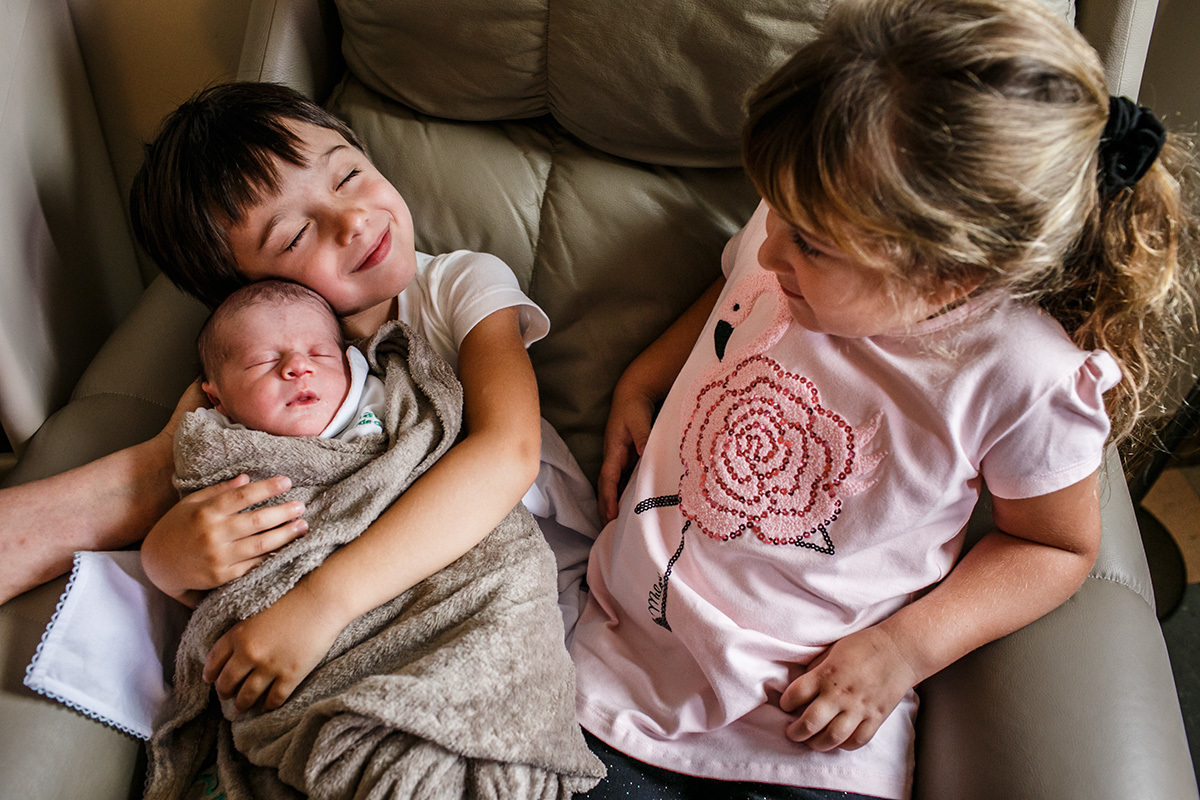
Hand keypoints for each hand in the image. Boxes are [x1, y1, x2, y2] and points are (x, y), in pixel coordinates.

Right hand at [141, 474, 307, 605]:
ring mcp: (218, 557)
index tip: (287, 481)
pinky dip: (272, 556)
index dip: (267, 488)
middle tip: (302, 506)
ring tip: (302, 526)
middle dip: (283, 513)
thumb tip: (247, 478)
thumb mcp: (191, 504)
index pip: (242, 496)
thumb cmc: (176, 527)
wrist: (157, 564)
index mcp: (206, 512)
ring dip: (285, 535)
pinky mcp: (222, 576)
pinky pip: (253, 565)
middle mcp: (213, 534)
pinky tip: (287, 548)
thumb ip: (219, 491)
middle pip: (257, 521)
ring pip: (260, 545)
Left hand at [203, 581, 344, 712]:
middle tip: (226, 696)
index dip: (211, 673)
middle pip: (227, 682)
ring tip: (242, 707)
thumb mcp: (258, 610)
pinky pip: (274, 698)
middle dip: (224, 692)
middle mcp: (249, 653)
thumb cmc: (292, 599)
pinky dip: (269, 705)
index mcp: (238, 634)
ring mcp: (269, 666)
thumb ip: (243, 630)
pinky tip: (268, 706)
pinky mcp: (290, 675)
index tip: (211, 679)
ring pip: (247, 695)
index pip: (214, 661)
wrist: (321, 601)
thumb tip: (236, 648)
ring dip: (242, 704)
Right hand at [597, 382, 655, 524]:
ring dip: (611, 504)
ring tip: (614, 526)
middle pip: (605, 487)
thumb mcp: (640, 420)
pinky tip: (625, 508)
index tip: (612, 515)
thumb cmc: (634, 407)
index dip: (609, 498)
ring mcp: (618, 459)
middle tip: (608, 530)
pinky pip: (620, 481)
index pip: (608, 478)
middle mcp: (613, 457)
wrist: (632, 393)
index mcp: (614, 450)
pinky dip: (620, 495)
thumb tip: (645, 455)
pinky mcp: (625, 458)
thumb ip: (644, 438)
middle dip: (605, 508)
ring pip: (612, 486)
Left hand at [780, 626, 919, 751]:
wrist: (900, 650)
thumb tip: (800, 684)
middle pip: (810, 723)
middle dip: (795, 732)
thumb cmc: (864, 645)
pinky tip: (837, 742)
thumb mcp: (832, 650)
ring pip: (832, 737)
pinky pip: (858, 740)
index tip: (786, 705)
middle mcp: (840, 694)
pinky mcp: (876, 718)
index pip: (796, 695)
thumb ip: (816, 669)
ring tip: (810, 741)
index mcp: (826, 674)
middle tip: (791, 732)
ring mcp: (859, 709)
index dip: (786, 703)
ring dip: (816, 744)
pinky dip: (844, 745)